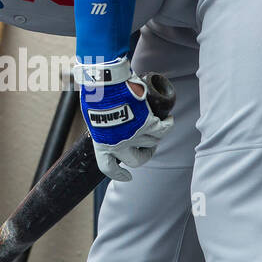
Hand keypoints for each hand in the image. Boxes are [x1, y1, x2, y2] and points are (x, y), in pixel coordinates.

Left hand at [74, 56, 173, 180]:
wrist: (105, 84)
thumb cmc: (94, 94)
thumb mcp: (92, 112)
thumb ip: (100, 119)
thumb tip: (102, 113)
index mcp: (102, 143)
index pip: (108, 167)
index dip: (119, 174)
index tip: (127, 177)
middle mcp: (119, 144)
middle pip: (137, 160)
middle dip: (145, 155)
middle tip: (149, 148)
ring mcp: (135, 135)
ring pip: (153, 142)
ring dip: (157, 136)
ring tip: (160, 124)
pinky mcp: (147, 123)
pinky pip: (163, 128)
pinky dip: (167, 123)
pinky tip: (168, 118)